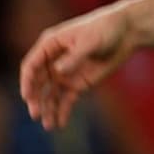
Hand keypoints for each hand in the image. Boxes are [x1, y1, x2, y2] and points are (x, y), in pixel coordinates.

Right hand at [19, 5, 134, 130]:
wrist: (126, 32)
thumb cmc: (105, 29)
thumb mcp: (90, 41)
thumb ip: (74, 57)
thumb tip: (58, 71)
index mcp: (50, 45)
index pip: (31, 65)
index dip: (27, 81)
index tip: (27, 96)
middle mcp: (53, 61)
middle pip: (37, 83)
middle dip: (35, 99)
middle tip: (35, 114)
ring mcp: (65, 74)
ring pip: (50, 95)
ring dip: (47, 109)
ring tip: (48, 125)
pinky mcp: (78, 83)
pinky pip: (66, 100)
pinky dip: (62, 111)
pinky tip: (60, 124)